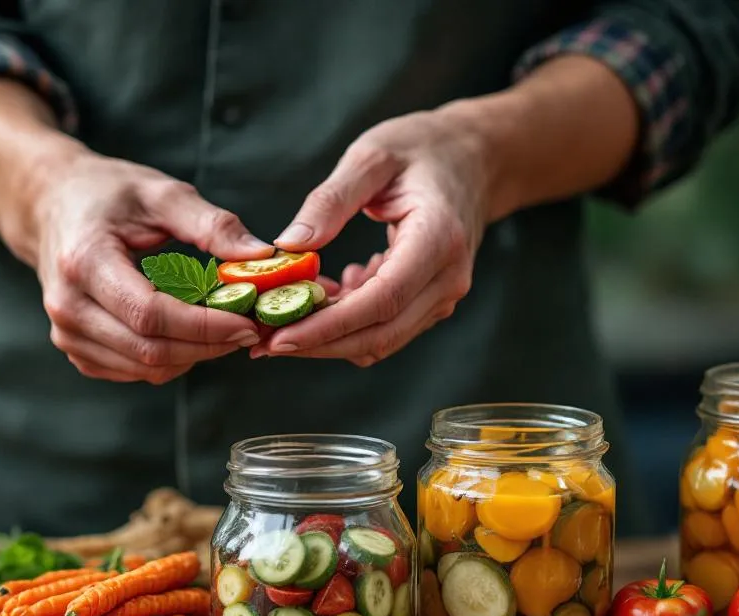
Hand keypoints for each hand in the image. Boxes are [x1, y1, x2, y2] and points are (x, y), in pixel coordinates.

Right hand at [26, 146, 273, 383]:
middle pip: (149, 350)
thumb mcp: (161, 193)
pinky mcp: (75, 349)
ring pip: (144, 368)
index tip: (247, 322)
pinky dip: (171, 359)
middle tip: (249, 329)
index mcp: (84, 262)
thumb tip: (262, 255)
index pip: (150, 314)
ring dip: (194, 356)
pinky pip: (133, 371)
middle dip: (208, 346)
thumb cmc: (108, 193)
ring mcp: (67, 333)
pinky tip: (191, 334)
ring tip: (226, 329)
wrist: (52, 204)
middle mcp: (67, 306)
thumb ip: (212, 224)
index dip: (203, 326)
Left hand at [255, 107, 491, 365]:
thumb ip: (330, 201)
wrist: (475, 157)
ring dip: (330, 338)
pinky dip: (349, 324)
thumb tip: (288, 245)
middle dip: (319, 344)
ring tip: (281, 318)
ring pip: (382, 339)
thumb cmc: (423, 148)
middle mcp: (448, 278)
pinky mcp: (432, 300)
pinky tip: (324, 295)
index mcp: (438, 238)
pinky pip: (387, 326)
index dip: (328, 326)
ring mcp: (444, 294)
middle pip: (380, 333)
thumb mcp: (371, 156)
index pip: (382, 300)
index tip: (279, 336)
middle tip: (263, 342)